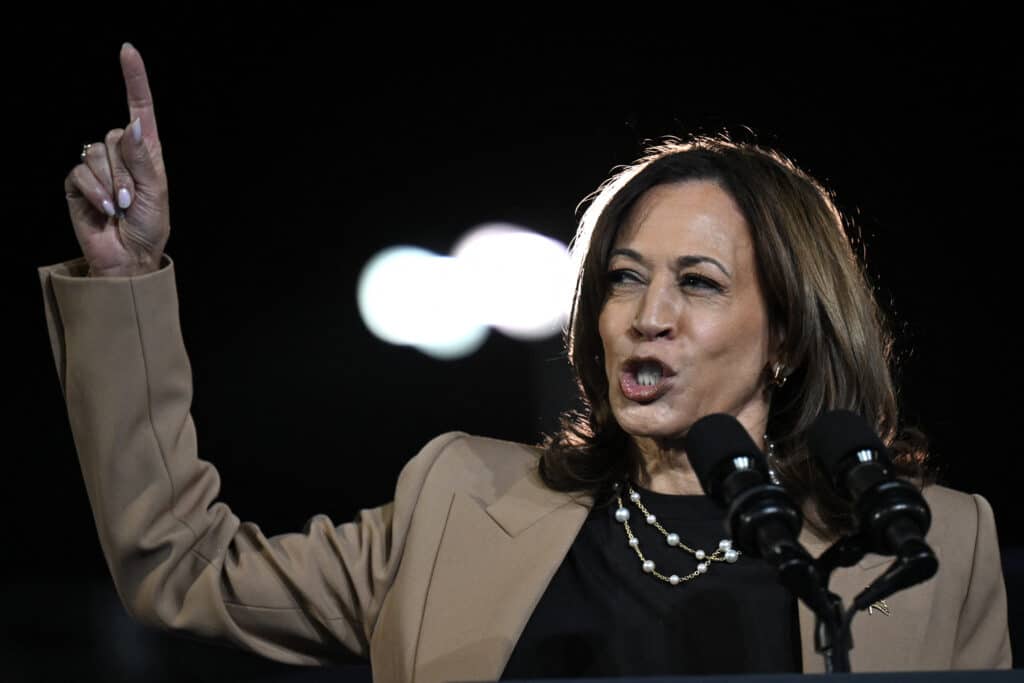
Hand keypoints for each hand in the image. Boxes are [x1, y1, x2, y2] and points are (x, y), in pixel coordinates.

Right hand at [64, 43, 168, 276]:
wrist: (129, 258)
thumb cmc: (150, 227)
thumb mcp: (156, 192)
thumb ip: (143, 159)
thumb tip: (130, 124)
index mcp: (146, 153)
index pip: (139, 109)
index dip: (134, 80)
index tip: (128, 51)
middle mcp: (121, 155)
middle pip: (113, 135)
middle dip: (126, 170)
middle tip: (134, 199)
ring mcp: (97, 168)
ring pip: (96, 153)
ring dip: (112, 184)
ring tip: (121, 207)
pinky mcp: (77, 183)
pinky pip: (80, 172)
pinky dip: (96, 192)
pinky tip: (106, 209)